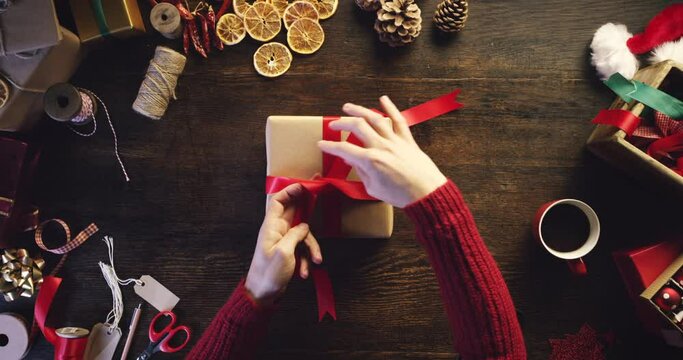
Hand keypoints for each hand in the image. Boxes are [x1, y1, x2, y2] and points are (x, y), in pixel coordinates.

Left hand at [245, 184, 322, 304]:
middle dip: (306, 210)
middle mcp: (276, 230)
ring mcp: (283, 241)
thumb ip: (295, 235)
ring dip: (311, 248)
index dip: (290, 191)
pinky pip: (301, 248)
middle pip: (293, 213)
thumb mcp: (284, 252)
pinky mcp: (288, 251)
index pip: (277, 201)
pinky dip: (306, 259)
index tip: (304, 186)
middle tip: (318, 199)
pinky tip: (304, 272)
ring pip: (303, 234)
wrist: (262, 294)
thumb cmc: (268, 274)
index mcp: (271, 227)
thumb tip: (304, 226)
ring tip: (315, 261)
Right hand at [318, 96, 446, 207]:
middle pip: (357, 126)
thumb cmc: (400, 195)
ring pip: (375, 119)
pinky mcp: (407, 140)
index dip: (330, 146)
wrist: (426, 193)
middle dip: (342, 122)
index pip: (344, 149)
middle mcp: (381, 146)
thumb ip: (361, 171)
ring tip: (348, 107)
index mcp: (370, 161)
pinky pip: (398, 120)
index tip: (322, 144)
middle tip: (333, 124)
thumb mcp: (373, 188)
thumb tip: (351, 160)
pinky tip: (383, 99)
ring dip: (360, 110)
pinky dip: (391, 108)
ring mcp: (395, 141)